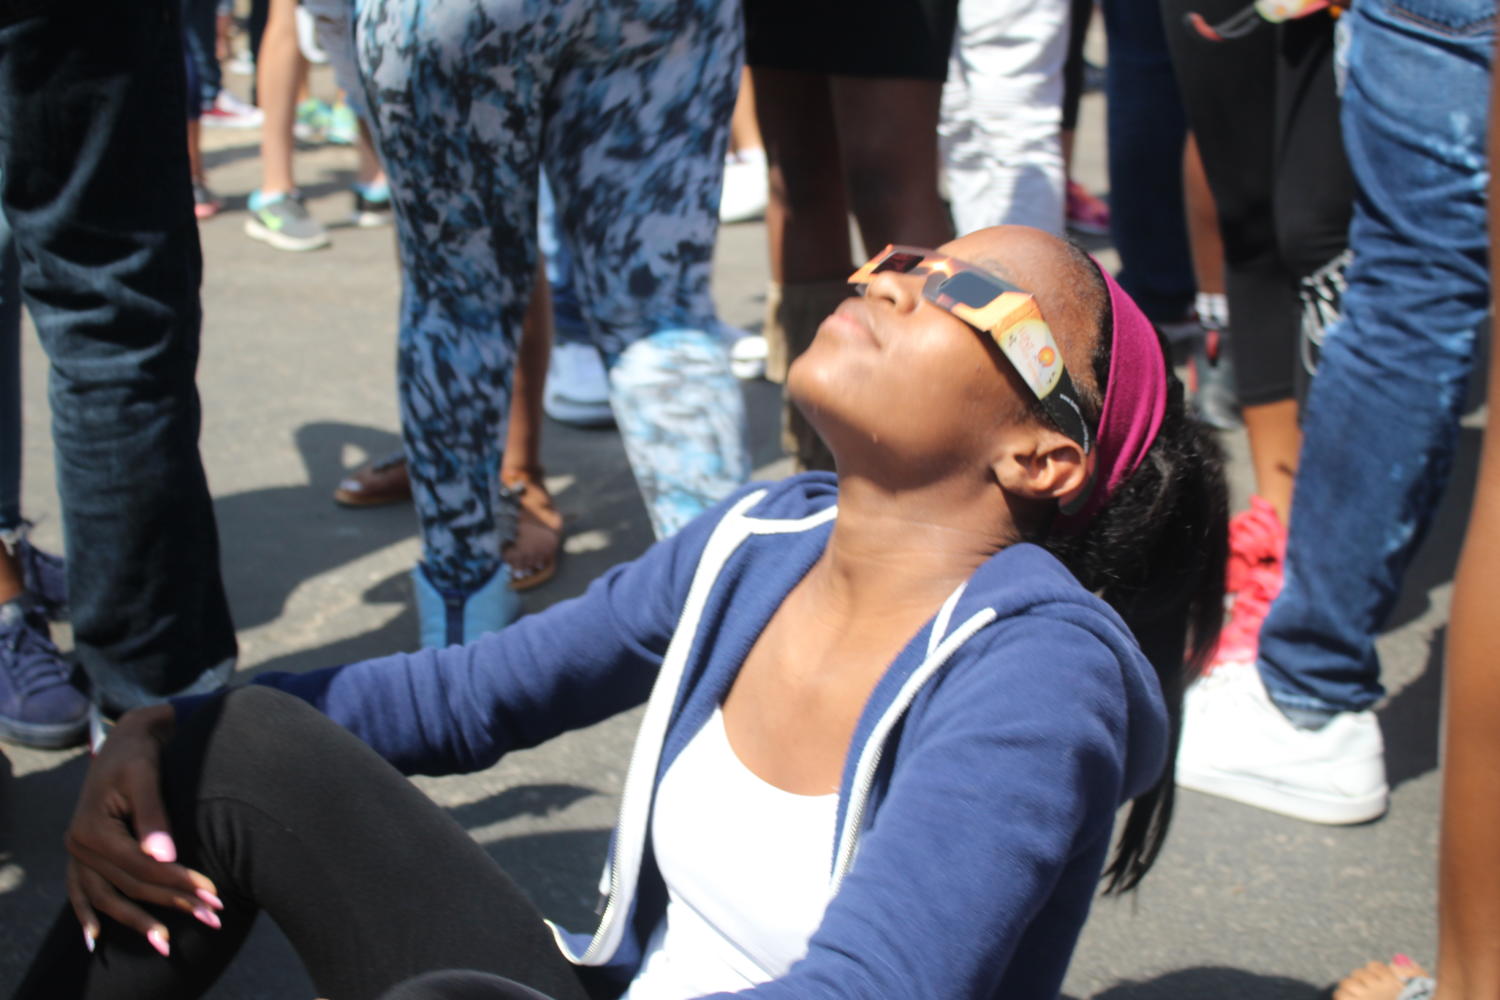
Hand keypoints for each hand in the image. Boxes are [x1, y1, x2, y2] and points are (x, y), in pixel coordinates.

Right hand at [63, 704, 223, 955]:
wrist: (126, 739)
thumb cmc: (139, 754)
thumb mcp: (146, 777)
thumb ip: (154, 816)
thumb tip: (164, 857)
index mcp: (94, 830)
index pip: (141, 868)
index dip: (178, 882)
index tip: (214, 893)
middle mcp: (79, 846)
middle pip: (130, 886)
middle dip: (173, 902)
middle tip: (213, 915)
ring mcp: (77, 853)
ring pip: (109, 897)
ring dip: (139, 921)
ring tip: (168, 944)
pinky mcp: (83, 853)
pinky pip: (81, 893)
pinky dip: (89, 915)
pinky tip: (95, 939)